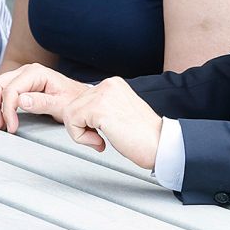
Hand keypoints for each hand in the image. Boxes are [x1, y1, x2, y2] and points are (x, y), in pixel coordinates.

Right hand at [0, 63, 89, 131]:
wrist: (80, 96)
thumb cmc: (74, 99)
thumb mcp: (61, 104)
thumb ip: (41, 103)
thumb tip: (20, 100)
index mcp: (36, 73)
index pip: (11, 90)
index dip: (8, 110)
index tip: (12, 126)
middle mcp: (26, 71)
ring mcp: (21, 75)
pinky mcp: (20, 83)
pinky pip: (1, 90)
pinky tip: (1, 116)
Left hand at [22, 76, 162, 170]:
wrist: (160, 145)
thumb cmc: (143, 136)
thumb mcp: (119, 112)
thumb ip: (101, 108)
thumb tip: (79, 114)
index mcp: (113, 84)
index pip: (81, 100)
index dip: (86, 121)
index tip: (101, 132)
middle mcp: (107, 84)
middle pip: (72, 105)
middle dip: (81, 126)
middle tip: (100, 139)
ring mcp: (103, 94)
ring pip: (69, 114)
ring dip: (80, 133)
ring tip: (100, 141)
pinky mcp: (98, 109)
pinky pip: (72, 123)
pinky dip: (80, 138)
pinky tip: (100, 142)